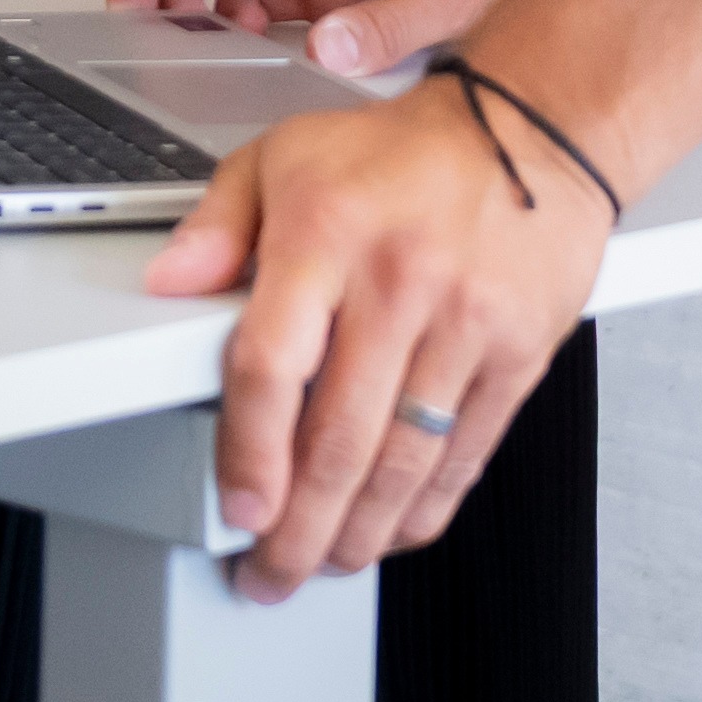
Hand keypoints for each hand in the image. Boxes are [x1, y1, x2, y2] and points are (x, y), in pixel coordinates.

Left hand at [150, 73, 609, 595]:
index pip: (271, 364)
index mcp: (327, 234)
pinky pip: (465, 455)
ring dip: (357, 534)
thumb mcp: (285, 157)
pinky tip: (391, 531)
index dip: (248, 452)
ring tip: (324, 564)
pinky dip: (424, 509)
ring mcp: (463, 324)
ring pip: (403, 462)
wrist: (535, 131)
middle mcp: (397, 284)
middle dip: (298, 529)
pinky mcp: (518, 354)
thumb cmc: (402, 154)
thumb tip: (166, 281)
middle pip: (338, 438)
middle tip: (271, 570)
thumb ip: (217, 224)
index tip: (238, 507)